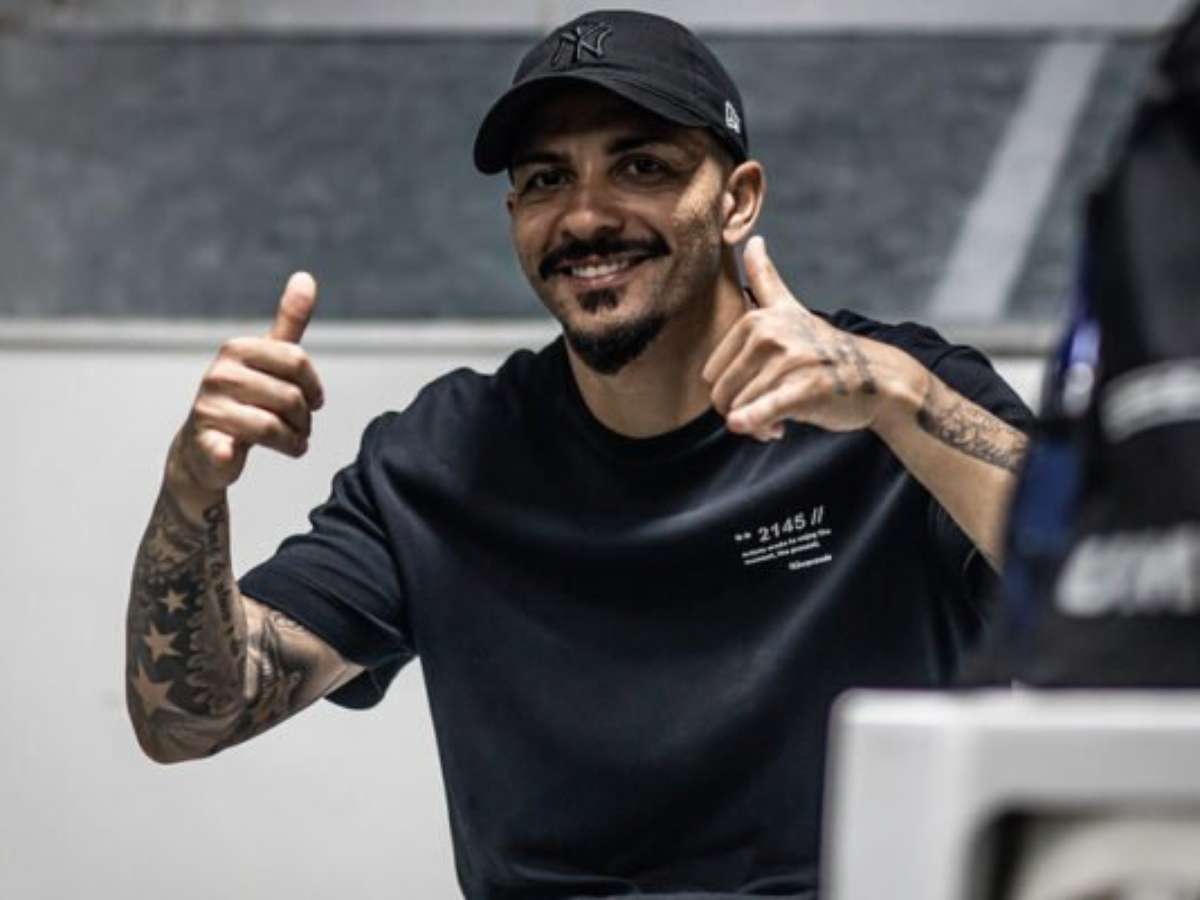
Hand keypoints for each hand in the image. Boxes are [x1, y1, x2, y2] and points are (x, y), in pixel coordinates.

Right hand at [170, 272, 324, 494]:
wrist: (206, 450)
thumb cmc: (246, 400)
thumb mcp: (268, 359)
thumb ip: (288, 322)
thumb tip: (306, 276)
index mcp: (237, 349)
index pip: (297, 361)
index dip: (313, 386)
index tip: (313, 400)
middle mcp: (218, 374)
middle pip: (292, 397)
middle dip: (304, 418)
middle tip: (300, 427)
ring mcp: (209, 408)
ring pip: (276, 426)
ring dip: (293, 440)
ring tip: (291, 442)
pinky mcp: (205, 442)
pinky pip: (228, 448)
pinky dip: (233, 454)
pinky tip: (235, 453)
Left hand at [703, 236, 912, 440]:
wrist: (876, 376)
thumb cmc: (824, 349)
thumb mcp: (790, 309)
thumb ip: (765, 279)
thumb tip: (752, 239)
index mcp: (756, 320)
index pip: (712, 373)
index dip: (731, 391)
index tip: (758, 390)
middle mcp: (769, 336)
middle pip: (722, 394)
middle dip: (740, 410)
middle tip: (769, 409)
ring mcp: (787, 362)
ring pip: (740, 410)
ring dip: (758, 426)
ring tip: (782, 419)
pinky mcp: (803, 390)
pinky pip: (761, 413)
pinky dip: (754, 425)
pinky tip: (772, 431)